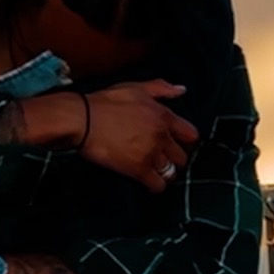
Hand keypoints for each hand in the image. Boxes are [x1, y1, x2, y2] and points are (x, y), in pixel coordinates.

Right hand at [82, 81, 198, 192]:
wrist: (83, 119)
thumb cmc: (105, 103)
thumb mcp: (136, 88)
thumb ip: (162, 88)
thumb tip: (181, 90)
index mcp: (163, 116)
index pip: (191, 134)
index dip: (186, 141)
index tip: (178, 144)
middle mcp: (161, 136)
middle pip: (182, 157)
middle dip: (175, 159)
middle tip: (165, 159)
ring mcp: (151, 154)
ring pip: (171, 172)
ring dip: (165, 173)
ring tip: (156, 170)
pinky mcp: (138, 169)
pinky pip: (158, 185)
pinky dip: (156, 186)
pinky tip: (149, 181)